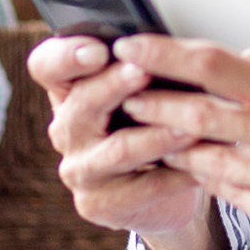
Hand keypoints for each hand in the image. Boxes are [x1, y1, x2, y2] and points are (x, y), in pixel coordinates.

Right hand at [26, 35, 208, 236]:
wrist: (163, 192)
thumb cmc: (154, 126)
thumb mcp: (147, 91)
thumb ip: (147, 68)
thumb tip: (172, 45)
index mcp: (71, 90)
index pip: (47, 65)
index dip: (66, 56)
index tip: (98, 49)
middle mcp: (67, 128)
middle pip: (81, 103)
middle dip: (115, 85)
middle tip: (144, 71)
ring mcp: (79, 169)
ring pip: (119, 149)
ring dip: (158, 136)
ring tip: (190, 125)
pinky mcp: (97, 204)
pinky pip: (143, 187)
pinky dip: (177, 174)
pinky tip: (202, 165)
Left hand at [113, 36, 249, 249]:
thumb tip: (233, 57)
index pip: (212, 65)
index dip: (164, 54)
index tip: (132, 44)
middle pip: (191, 113)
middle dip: (149, 100)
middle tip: (124, 90)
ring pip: (199, 156)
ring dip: (168, 141)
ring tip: (148, 126)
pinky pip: (223, 189)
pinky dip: (203, 172)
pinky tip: (192, 161)